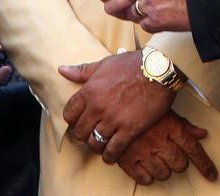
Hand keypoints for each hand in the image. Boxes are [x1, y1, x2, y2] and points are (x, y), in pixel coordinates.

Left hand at [59, 52, 174, 162]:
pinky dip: (109, 156)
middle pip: (80, 131)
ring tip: (100, 145)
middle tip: (89, 135)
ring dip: (95, 145)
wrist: (158, 70)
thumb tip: (61, 70)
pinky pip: (113, 150)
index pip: (69, 114)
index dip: (72, 120)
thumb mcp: (104, 64)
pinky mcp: (129, 130)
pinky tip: (110, 155)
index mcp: (89, 91)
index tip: (78, 121)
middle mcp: (97, 108)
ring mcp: (113, 120)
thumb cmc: (131, 64)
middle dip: (82, 135)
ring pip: (94, 142)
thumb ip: (81, 71)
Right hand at [114, 112, 217, 185]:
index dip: (205, 165)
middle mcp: (159, 140)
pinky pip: (144, 179)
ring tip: (155, 158)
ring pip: (163, 174)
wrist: (110, 100)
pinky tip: (145, 166)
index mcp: (170, 126)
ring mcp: (143, 151)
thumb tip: (202, 134)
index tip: (211, 175)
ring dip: (163, 169)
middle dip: (179, 163)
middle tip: (170, 154)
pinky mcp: (127, 160)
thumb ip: (184, 125)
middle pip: (180, 164)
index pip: (193, 150)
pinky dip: (147, 176)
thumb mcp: (165, 110)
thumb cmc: (140, 103)